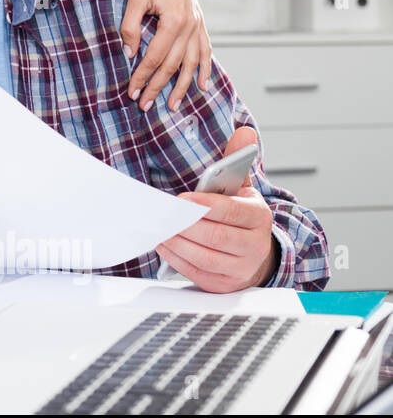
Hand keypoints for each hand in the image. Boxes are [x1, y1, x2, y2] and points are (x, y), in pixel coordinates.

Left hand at [121, 0, 212, 112]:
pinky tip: (204, 85)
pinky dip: (205, 68)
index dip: (142, 77)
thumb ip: (130, 27)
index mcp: (173, 21)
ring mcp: (197, 24)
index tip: (132, 92)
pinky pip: (205, 50)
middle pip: (173, 65)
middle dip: (158, 87)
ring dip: (183, 86)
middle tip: (144, 105)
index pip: (155, 57)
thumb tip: (130, 55)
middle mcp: (190, 25)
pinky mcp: (199, 21)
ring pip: (192, 63)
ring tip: (172, 105)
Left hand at [156, 128, 276, 292]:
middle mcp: (254, 245)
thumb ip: (237, 161)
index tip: (182, 199)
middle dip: (186, 225)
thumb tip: (244, 133)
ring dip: (177, 243)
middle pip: (216, 237)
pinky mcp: (224, 284)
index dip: (207, 206)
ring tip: (159, 229)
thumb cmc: (240, 215)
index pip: (233, 212)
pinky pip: (196, 272)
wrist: (255, 253)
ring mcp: (240, 267)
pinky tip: (164, 244)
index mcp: (259, 217)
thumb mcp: (241, 188)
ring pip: (204, 257)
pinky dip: (176, 259)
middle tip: (163, 215)